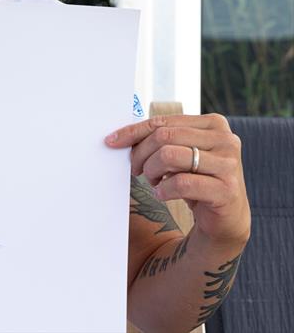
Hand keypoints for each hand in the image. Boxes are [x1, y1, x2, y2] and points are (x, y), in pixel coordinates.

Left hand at [106, 114, 250, 248]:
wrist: (225, 217)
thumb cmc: (197, 179)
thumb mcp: (181, 153)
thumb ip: (162, 139)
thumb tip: (122, 135)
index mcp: (213, 124)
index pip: (163, 121)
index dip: (134, 132)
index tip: (112, 141)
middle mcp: (225, 140)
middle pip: (164, 136)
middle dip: (141, 154)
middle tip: (135, 169)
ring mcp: (228, 164)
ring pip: (169, 155)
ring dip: (152, 171)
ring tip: (154, 181)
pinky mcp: (226, 189)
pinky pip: (181, 183)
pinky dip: (164, 189)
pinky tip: (162, 193)